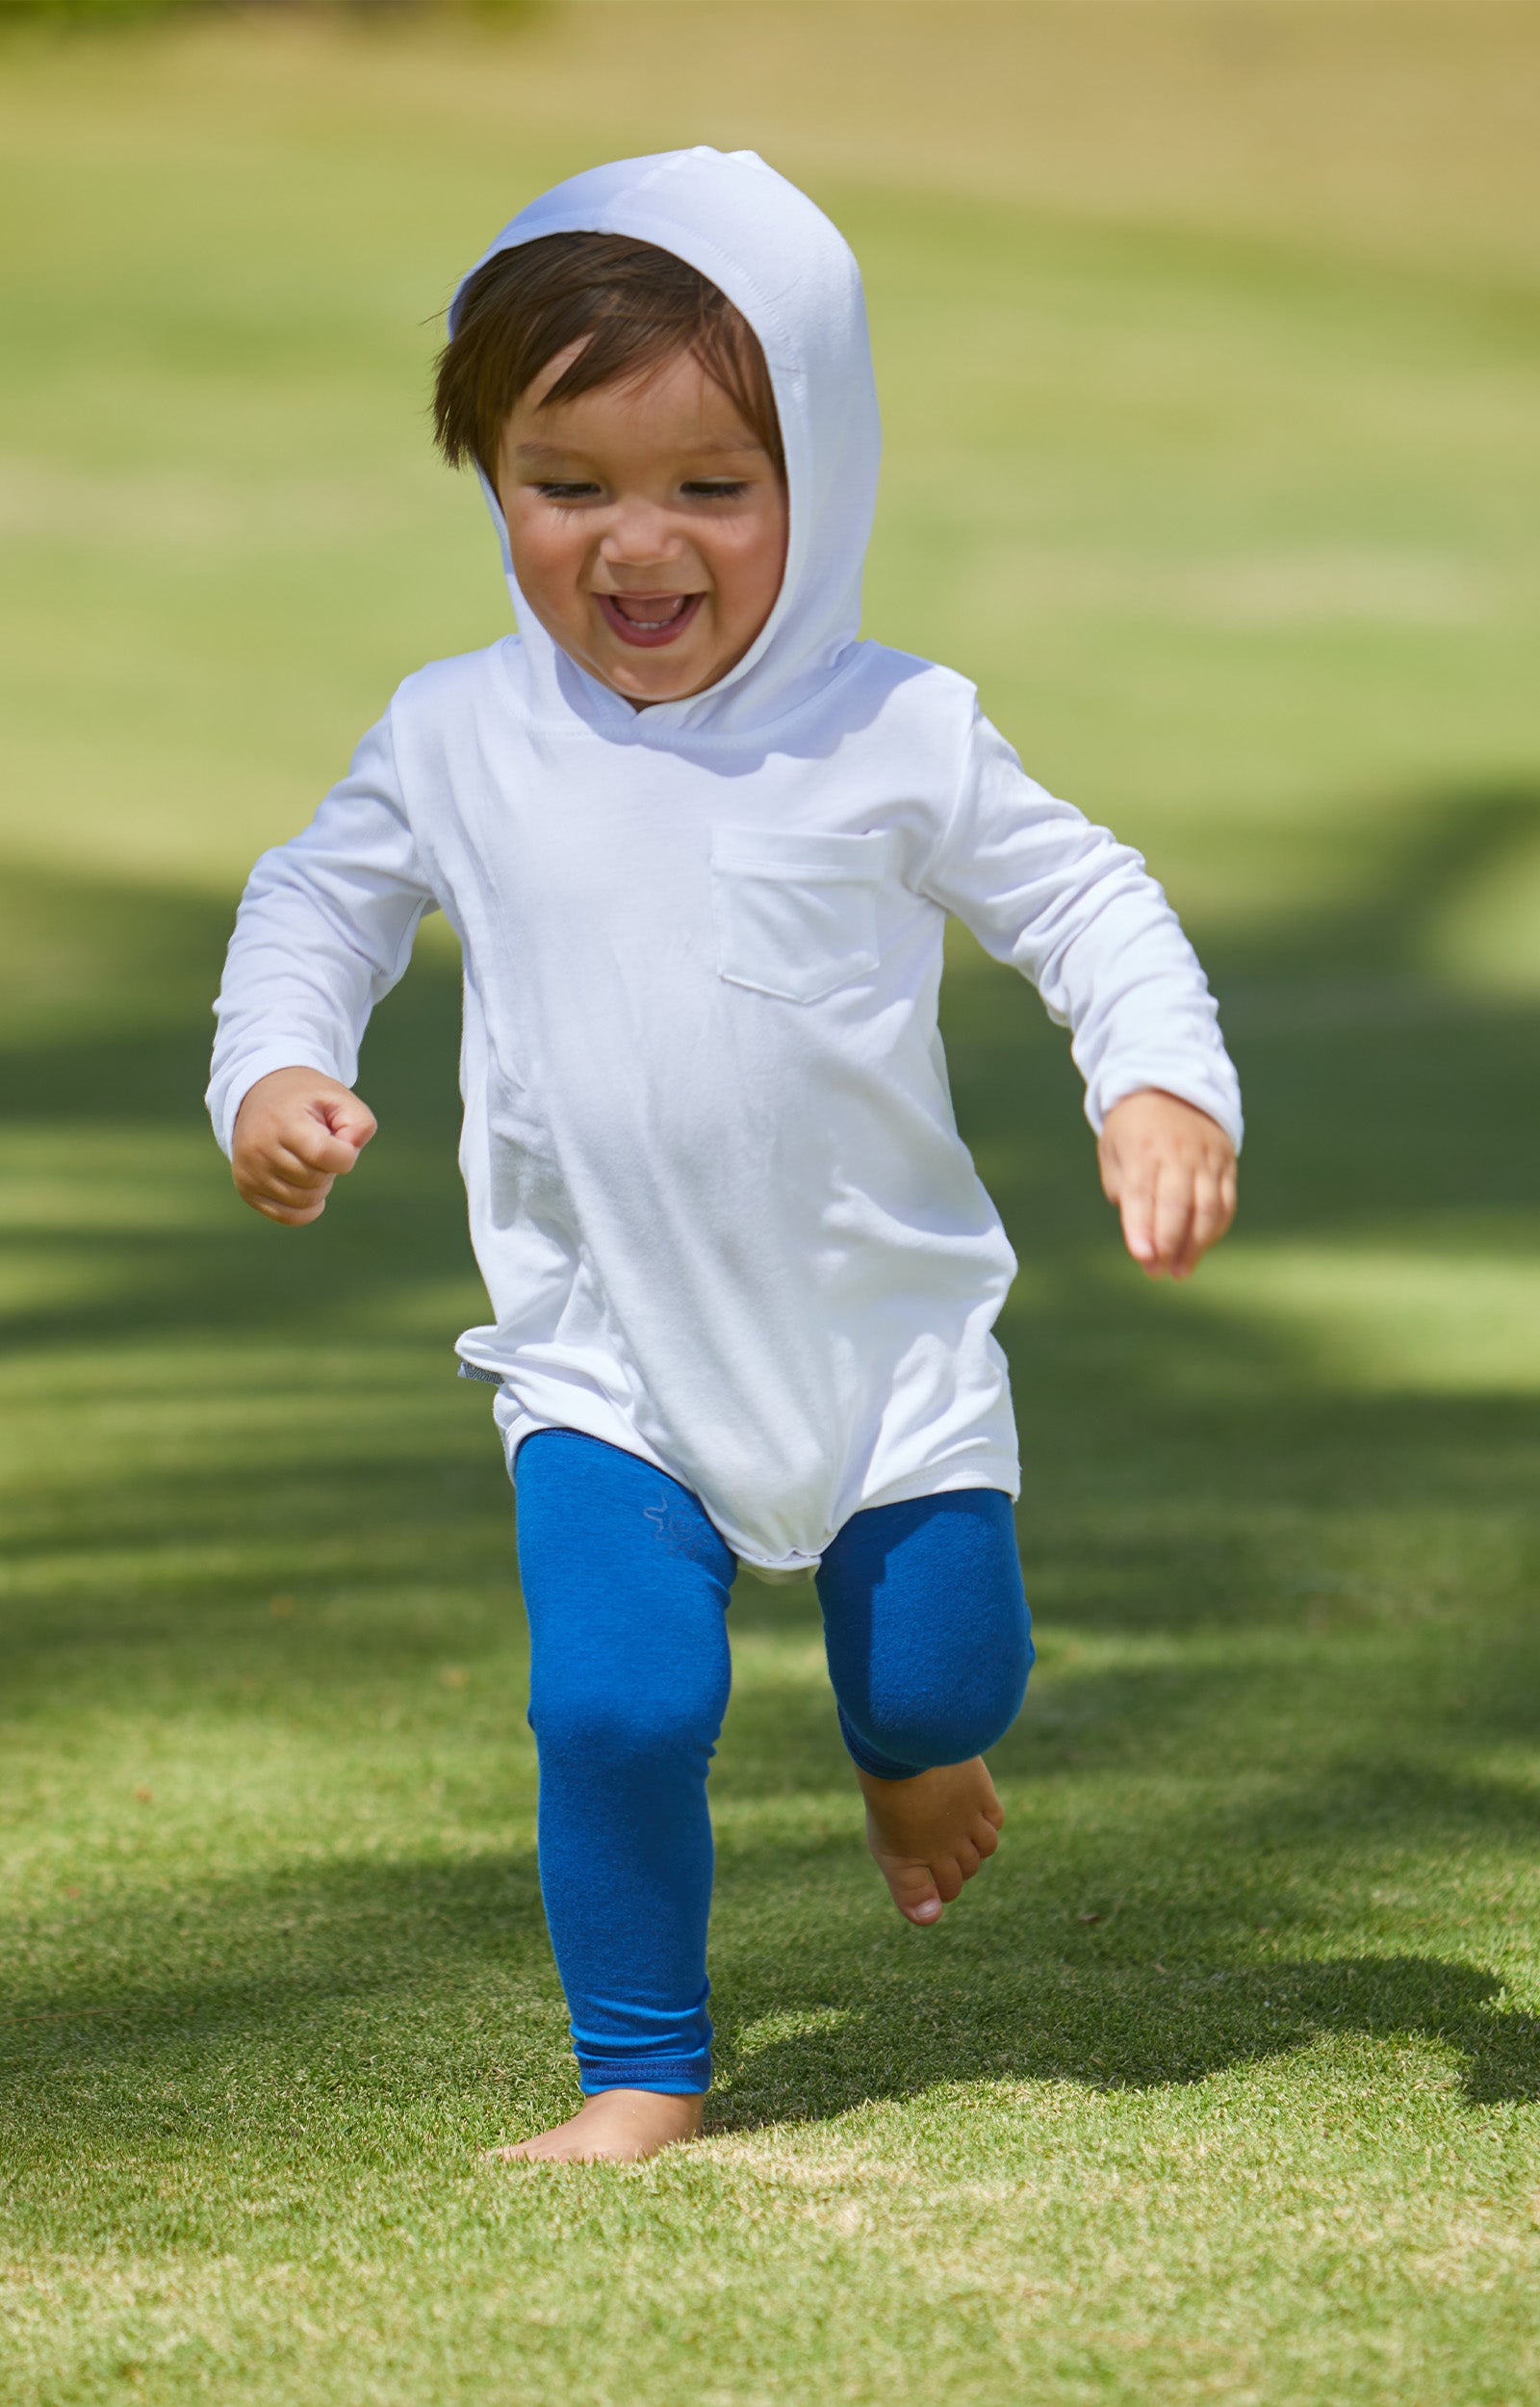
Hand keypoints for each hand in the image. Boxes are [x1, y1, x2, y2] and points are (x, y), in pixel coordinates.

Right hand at [231, 1067, 376, 1226]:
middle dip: (330, 1167)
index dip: (345, 1154)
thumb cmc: (305, 1100)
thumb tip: (351, 1151)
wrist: (257, 1096)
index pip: (323, 1155)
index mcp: (283, 1122)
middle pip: (316, 1180)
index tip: (340, 1140)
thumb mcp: (337, 1096)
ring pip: (304, 1201)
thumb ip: (359, 1122)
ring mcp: (250, 1172)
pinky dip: (306, 1207)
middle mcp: (260, 1149)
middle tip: (319, 1146)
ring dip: (319, 1186)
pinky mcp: (247, 1190)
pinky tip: (305, 1185)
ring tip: (308, 1160)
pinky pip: (288, 1216)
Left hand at [1097, 1088, 1235, 1279]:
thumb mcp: (1113, 1148)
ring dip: (1195, 1245)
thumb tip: (1139, 1230)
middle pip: (1177, 1205)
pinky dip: (1215, 1229)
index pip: (1141, 1193)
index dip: (1141, 1227)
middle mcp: (1178, 1152)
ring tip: (1180, 1271)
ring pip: (1207, 1208)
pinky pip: (1225, 1203)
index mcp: (1143, 1147)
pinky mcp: (1226, 1164)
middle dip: (1167, 1243)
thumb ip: (1122, 1187)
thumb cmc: (1133, 1126)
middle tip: (1155, 1272)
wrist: (1172, 1084)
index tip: (1141, 1256)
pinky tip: (1200, 1247)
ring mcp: (1207, 1158)